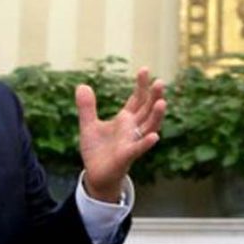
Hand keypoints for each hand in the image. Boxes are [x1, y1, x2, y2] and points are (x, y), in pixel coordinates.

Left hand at [76, 67, 165, 201]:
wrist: (95, 174)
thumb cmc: (97, 150)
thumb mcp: (88, 125)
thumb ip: (87, 107)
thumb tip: (82, 85)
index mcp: (125, 120)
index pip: (137, 99)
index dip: (141, 85)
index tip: (145, 69)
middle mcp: (133, 129)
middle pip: (147, 110)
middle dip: (154, 96)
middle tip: (160, 82)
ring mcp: (132, 142)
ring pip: (149, 127)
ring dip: (156, 116)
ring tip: (162, 103)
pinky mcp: (127, 156)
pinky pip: (138, 149)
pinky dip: (146, 143)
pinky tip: (154, 136)